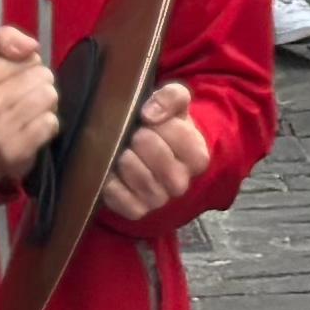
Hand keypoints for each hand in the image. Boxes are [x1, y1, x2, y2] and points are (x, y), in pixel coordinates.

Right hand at [0, 26, 59, 187]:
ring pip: (49, 96)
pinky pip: (51, 123)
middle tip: (24, 98)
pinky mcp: (14, 152)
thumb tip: (30, 46)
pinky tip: (34, 130)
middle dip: (40, 85)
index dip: (28, 65)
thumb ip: (7, 39)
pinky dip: (48, 125)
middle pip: (43, 76)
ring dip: (46, 104)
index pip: (30, 56)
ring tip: (31, 113)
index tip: (14, 78)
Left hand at [99, 79, 210, 221]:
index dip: (160, 122)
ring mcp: (159, 200)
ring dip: (123, 156)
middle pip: (151, 148)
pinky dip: (110, 180)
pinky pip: (116, 195)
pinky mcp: (136, 212)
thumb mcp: (176, 104)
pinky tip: (115, 171)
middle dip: (138, 136)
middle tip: (136, 137)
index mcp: (198, 157)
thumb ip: (171, 97)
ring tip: (125, 152)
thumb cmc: (167, 127)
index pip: (176, 132)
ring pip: (133, 171)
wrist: (156, 155)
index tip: (153, 122)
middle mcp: (181, 183)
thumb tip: (149, 114)